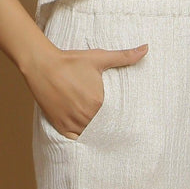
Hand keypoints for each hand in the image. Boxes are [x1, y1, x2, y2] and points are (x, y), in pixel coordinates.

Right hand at [23, 42, 147, 139]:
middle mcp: (87, 115)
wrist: (42, 65)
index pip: (116, 117)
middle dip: (108, 126)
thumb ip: (124, 56)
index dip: (120, 117)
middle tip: (115, 126)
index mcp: (99, 102)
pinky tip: (86, 133)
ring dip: (96, 132)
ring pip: (90, 135)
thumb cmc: (71, 61)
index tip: (124, 118)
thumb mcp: (99, 58)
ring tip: (102, 130)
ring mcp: (72, 122)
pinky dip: (81, 138)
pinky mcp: (60, 126)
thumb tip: (146, 48)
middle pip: (103, 127)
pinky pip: (75, 140)